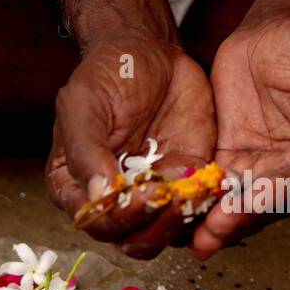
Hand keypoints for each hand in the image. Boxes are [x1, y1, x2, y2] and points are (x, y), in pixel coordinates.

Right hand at [47, 36, 214, 258]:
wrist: (149, 51)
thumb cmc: (106, 75)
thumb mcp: (83, 104)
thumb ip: (85, 150)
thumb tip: (98, 196)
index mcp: (77, 187)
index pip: (94, 222)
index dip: (117, 218)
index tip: (140, 194)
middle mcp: (113, 200)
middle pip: (130, 238)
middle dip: (152, 225)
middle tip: (171, 197)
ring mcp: (151, 194)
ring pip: (164, 232)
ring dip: (180, 221)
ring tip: (193, 192)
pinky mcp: (186, 182)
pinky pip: (196, 208)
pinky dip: (206, 204)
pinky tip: (213, 183)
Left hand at [191, 13, 289, 257]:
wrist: (283, 27)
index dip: (275, 199)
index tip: (251, 208)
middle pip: (263, 203)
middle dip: (237, 221)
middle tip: (211, 233)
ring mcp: (258, 167)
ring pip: (235, 200)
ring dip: (214, 222)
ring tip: (194, 238)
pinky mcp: (228, 157)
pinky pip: (210, 182)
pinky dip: (195, 198)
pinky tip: (175, 213)